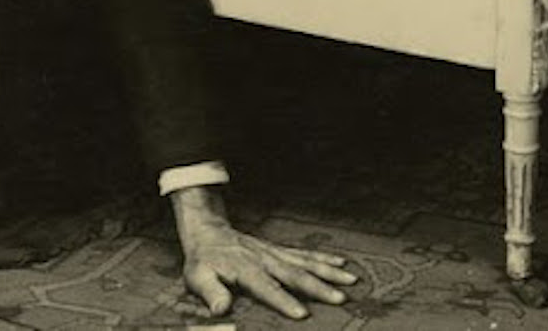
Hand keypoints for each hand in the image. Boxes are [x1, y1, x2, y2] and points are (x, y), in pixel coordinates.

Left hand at [170, 185, 357, 319]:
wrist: (209, 233)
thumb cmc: (204, 260)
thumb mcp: (197, 277)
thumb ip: (211, 293)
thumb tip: (221, 308)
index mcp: (246, 269)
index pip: (268, 288)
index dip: (284, 301)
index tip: (302, 313)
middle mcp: (266, 259)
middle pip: (296, 274)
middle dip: (319, 287)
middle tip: (340, 298)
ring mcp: (275, 253)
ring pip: (306, 262)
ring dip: (329, 271)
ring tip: (350, 280)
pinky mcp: (280, 251)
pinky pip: (305, 254)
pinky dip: (324, 258)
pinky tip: (340, 262)